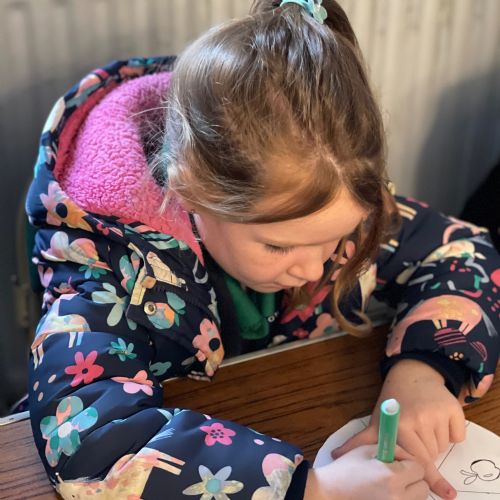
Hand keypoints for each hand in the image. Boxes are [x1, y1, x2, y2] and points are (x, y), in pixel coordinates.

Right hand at [305, 445, 427, 499]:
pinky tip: (386, 494)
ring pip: (418, 499)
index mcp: (392, 476)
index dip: (408, 462)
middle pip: (422, 487)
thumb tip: (409, 455)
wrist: (330, 492)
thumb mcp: (368, 449)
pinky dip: (401, 499)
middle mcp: (398, 496)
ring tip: (389, 486)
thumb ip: (393, 450)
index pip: (419, 468)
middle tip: (395, 474)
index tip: (396, 462)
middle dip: (411, 478)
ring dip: (409, 492)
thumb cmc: (347, 468)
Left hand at [331, 359, 465, 498]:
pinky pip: (458, 436)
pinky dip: (451, 433)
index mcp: (399, 426)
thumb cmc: (392, 403)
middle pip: (430, 456)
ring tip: (423, 425)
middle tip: (414, 435)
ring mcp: (437, 413)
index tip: (441, 491)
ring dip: (436, 443)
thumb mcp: (375, 422)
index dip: (421, 472)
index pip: (415, 461)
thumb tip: (334, 456)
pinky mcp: (453, 409)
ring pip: (444, 447)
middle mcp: (419, 419)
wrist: (412, 375)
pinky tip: (437, 420)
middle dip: (424, 452)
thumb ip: (358, 443)